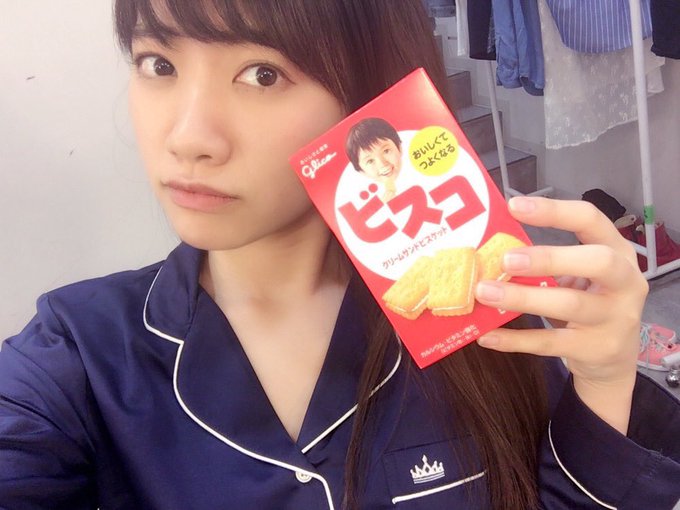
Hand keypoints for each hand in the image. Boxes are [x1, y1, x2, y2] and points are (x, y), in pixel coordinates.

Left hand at [474, 197, 648, 431]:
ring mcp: (615, 318)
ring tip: (484, 293)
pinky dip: (516, 339)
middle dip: (549, 258)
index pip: (591, 220)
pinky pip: (550, 343)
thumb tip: (491, 250)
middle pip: (597, 262)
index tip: (513, 206)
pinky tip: (487, 335)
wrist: (613, 359)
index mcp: (618, 252)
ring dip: (523, 298)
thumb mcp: (580, 276)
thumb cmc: (589, 303)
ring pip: (570, 305)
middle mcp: (625, 282)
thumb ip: (548, 262)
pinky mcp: (596, 349)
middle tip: (506, 260)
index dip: (554, 211)